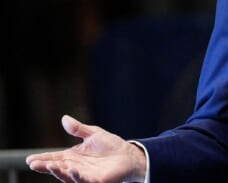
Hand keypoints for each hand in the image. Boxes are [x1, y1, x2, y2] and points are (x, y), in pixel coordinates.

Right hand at [26, 115, 146, 182]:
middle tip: (33, 164)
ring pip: (68, 176)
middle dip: (45, 167)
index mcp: (73, 157)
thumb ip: (78, 129)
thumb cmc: (111, 146)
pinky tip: (72, 170)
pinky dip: (77, 176)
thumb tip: (64, 118)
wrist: (129, 155)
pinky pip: (84, 180)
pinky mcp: (95, 181)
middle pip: (58, 168)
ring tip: (49, 166)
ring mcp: (85, 175)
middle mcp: (76, 167)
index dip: (42, 159)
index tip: (29, 160)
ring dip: (58, 172)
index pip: (54, 158)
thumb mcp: (93, 134)